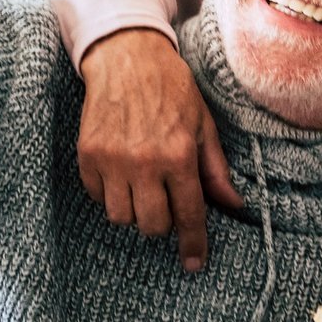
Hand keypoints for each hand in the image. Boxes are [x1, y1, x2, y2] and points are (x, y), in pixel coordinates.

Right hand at [77, 27, 241, 270]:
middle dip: (163, 223)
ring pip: (121, 217)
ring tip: (143, 186)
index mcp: (178, 155)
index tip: (194, 264)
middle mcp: (144, 163)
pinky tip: (121, 172)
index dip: (194, 244)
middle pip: (152, 225)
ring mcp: (111, 160)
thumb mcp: (203, 126)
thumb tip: (234, 205)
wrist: (127, 57)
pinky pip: (97, 197)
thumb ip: (215, 170)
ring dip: (135, 210)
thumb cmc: (172, 90)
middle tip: (167, 203)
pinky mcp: (87, 155)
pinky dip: (110, 193)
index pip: (189, 214)